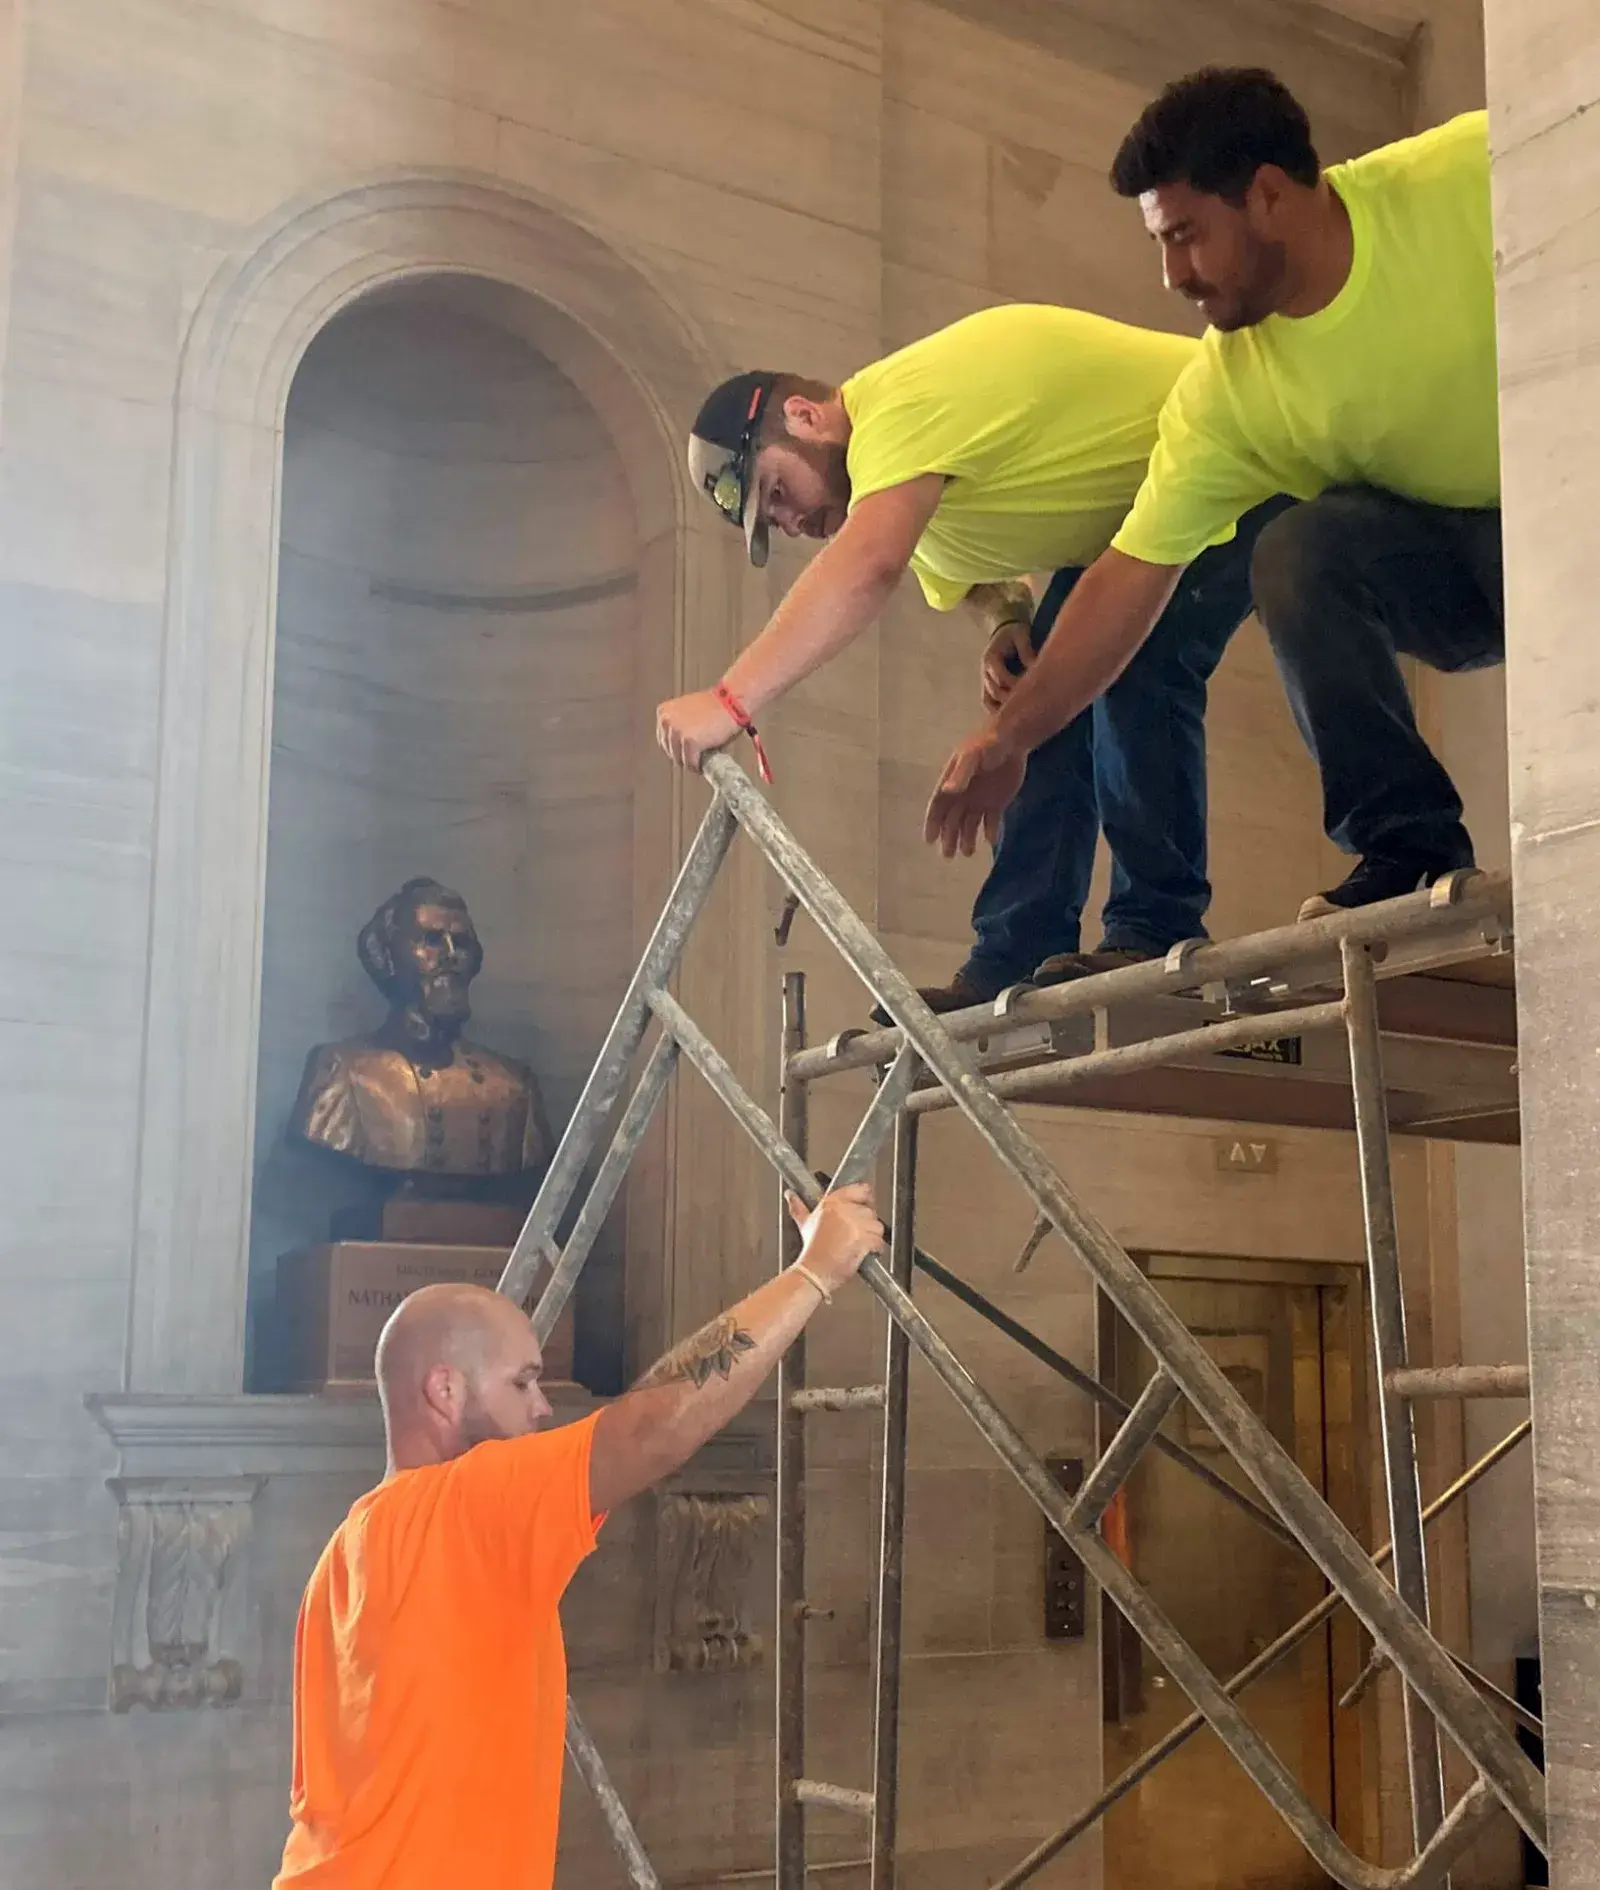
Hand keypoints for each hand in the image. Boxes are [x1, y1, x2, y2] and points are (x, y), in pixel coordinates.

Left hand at [656, 690, 740, 769]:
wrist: (732, 701)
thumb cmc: (717, 706)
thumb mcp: (688, 710)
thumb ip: (680, 725)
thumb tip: (680, 745)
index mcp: (664, 712)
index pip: (664, 739)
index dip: (677, 748)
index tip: (685, 752)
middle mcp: (667, 721)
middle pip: (670, 751)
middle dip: (683, 756)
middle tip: (695, 758)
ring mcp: (677, 732)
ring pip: (679, 759)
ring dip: (690, 763)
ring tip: (701, 761)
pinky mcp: (689, 742)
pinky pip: (691, 762)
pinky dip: (698, 766)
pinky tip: (704, 764)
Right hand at [785, 1182, 883, 1290]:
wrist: (814, 1272)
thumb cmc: (811, 1251)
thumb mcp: (803, 1223)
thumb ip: (798, 1206)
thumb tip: (790, 1196)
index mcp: (832, 1203)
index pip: (861, 1189)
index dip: (866, 1198)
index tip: (865, 1205)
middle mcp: (845, 1210)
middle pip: (870, 1210)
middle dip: (867, 1223)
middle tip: (857, 1234)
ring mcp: (855, 1224)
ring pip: (878, 1226)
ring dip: (873, 1237)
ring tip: (860, 1244)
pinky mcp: (864, 1239)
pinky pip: (879, 1241)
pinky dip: (876, 1248)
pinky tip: (867, 1252)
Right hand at [923, 727, 1026, 858]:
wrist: (1013, 741)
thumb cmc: (987, 745)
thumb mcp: (972, 756)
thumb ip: (961, 773)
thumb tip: (948, 790)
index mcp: (951, 783)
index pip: (938, 806)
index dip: (933, 823)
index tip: (930, 840)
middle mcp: (962, 795)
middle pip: (952, 820)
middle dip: (949, 837)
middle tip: (948, 855)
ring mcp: (979, 801)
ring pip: (969, 824)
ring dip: (967, 839)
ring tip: (968, 852)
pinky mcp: (996, 804)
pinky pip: (991, 822)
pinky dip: (991, 831)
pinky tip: (991, 840)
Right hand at [980, 616, 1034, 711]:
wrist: (1003, 629)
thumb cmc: (1013, 631)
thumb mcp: (1020, 634)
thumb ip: (1026, 650)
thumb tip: (1034, 667)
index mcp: (991, 658)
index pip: (1001, 677)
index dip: (1015, 685)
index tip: (1032, 690)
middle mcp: (985, 671)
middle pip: (995, 692)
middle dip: (1011, 700)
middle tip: (1030, 708)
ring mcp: (985, 680)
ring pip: (988, 701)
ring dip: (1002, 710)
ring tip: (1019, 718)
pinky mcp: (988, 686)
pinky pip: (988, 702)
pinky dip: (996, 711)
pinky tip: (1009, 719)